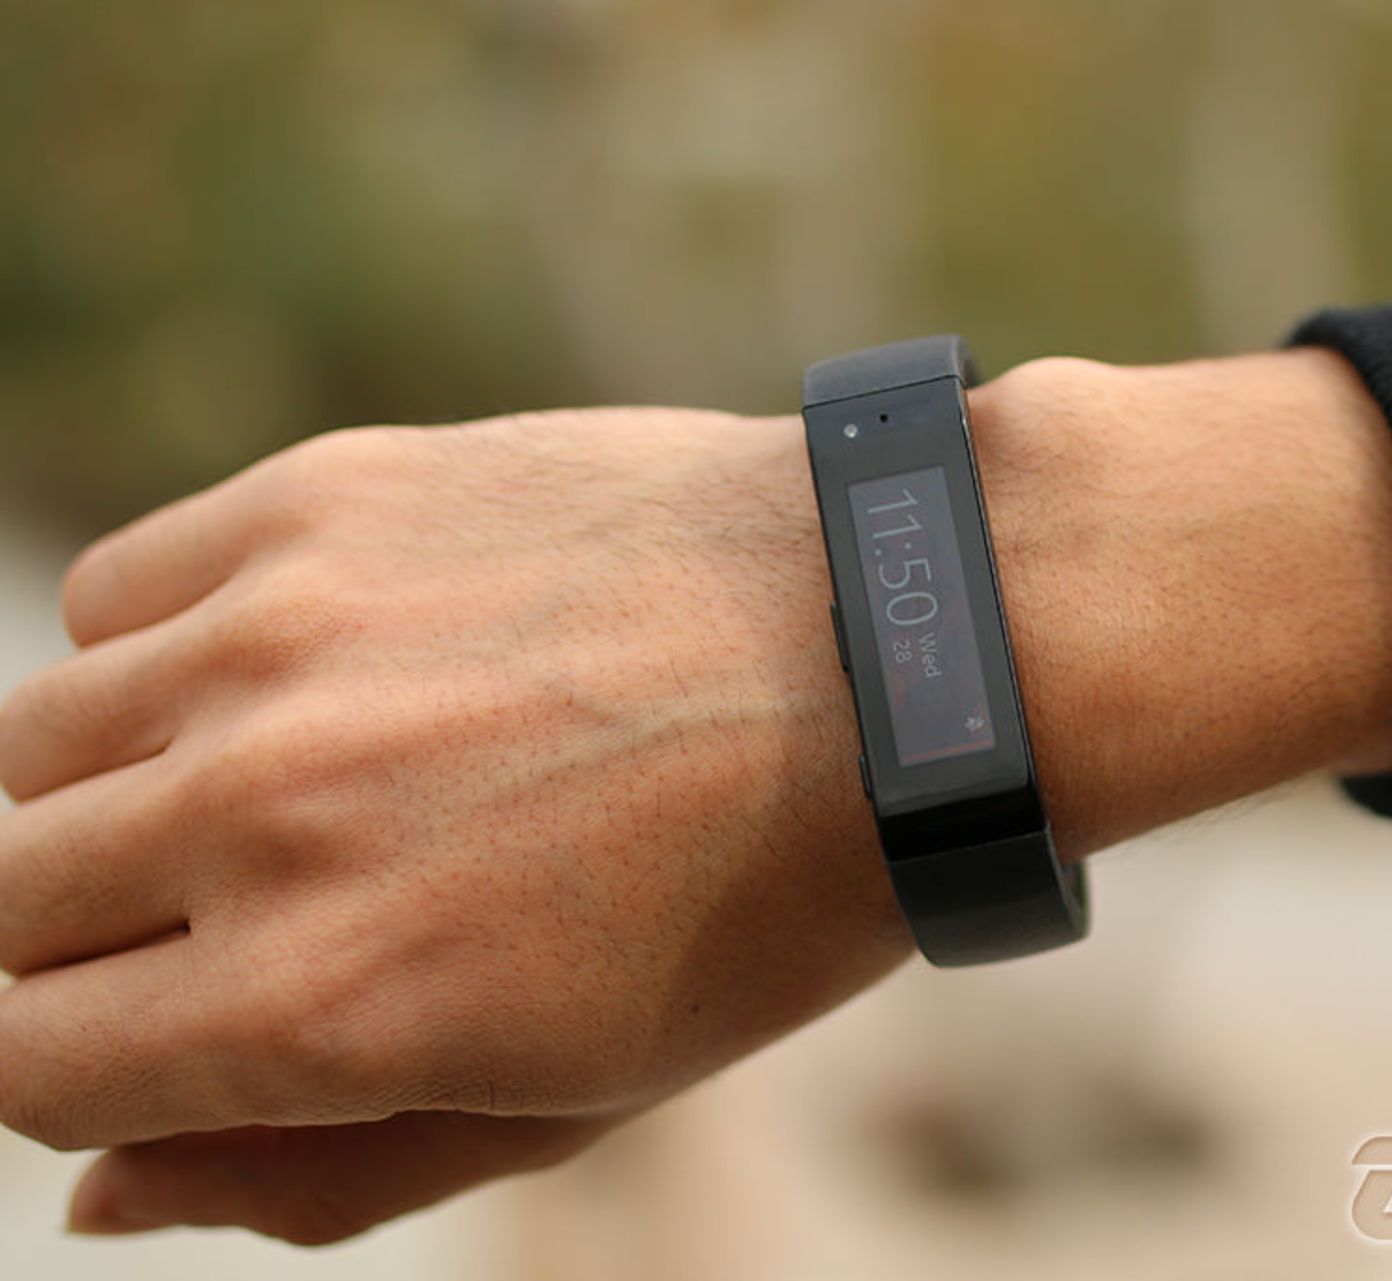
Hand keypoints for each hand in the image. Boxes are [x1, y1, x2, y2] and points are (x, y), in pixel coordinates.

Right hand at [0, 350, 1391, 1243]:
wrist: (896, 651)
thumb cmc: (757, 900)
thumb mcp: (569, 1100)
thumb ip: (313, 1174)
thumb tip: (97, 1190)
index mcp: (318, 1005)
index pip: (23, 1067)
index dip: (84, 1070)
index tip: (168, 1033)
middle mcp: (259, 816)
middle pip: (8, 906)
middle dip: (93, 945)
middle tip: (245, 914)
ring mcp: (277, 639)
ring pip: (35, 747)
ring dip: (115, 795)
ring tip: (285, 786)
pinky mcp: (320, 500)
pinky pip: (119, 595)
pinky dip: (165, 655)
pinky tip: (302, 671)